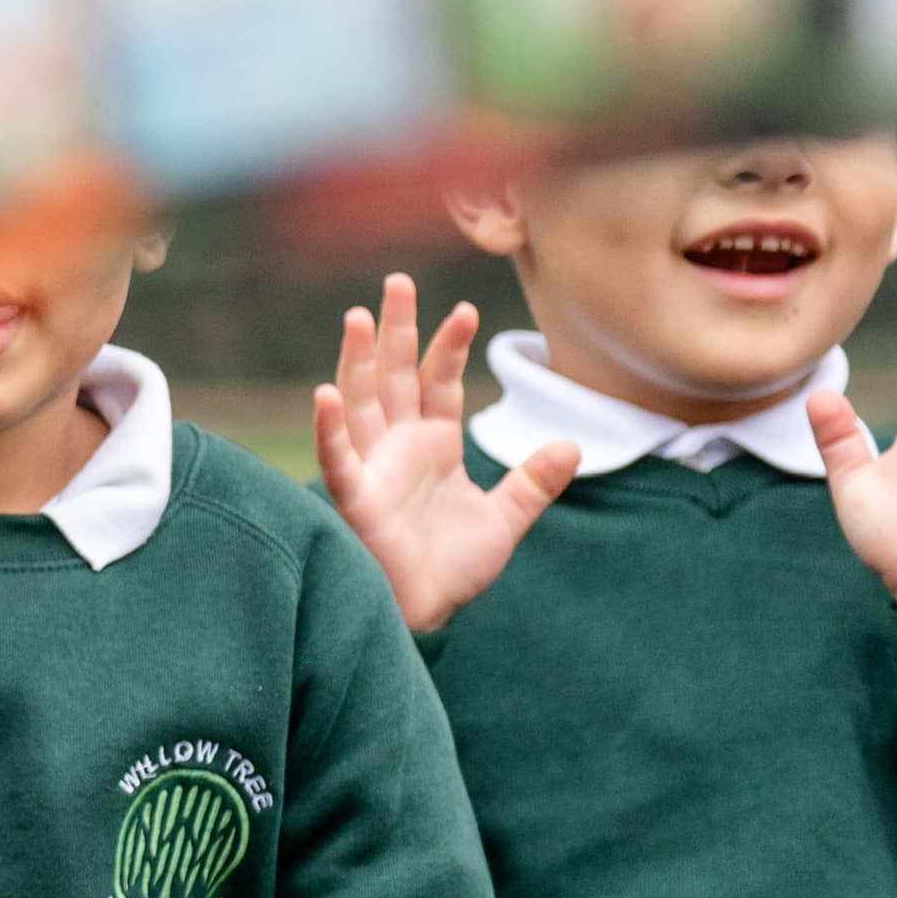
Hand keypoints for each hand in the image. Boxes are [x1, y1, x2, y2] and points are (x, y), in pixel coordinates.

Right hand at [311, 275, 570, 638]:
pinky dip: (330, 428)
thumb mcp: (504, 520)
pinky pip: (338, 457)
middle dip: (397, 330)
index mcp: (434, 444)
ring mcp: (373, 467)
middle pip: (396, 376)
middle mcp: (399, 446)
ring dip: (358, 361)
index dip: (450, 347)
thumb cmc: (452, 567)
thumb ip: (533, 482)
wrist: (426, 615)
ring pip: (362, 402)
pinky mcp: (354, 497)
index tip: (466, 311)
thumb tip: (572, 444)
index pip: (440, 382)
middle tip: (398, 282)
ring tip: (360, 316)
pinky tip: (325, 394)